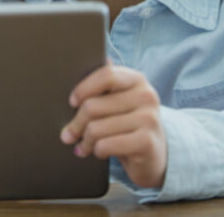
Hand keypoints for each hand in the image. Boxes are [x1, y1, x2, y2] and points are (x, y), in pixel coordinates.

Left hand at [60, 62, 166, 188]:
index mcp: (136, 80)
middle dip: (76, 124)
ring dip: (85, 141)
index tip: (72, 102)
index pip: (105, 75)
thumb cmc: (127, 124)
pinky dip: (97, 151)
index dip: (83, 89)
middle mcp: (146, 96)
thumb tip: (75, 67)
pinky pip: (105, 145)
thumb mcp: (118, 101)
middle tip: (69, 135)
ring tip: (84, 146)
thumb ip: (103, 85)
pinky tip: (100, 152)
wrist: (154, 155)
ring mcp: (149, 119)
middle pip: (93, 106)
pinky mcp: (146, 142)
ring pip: (95, 128)